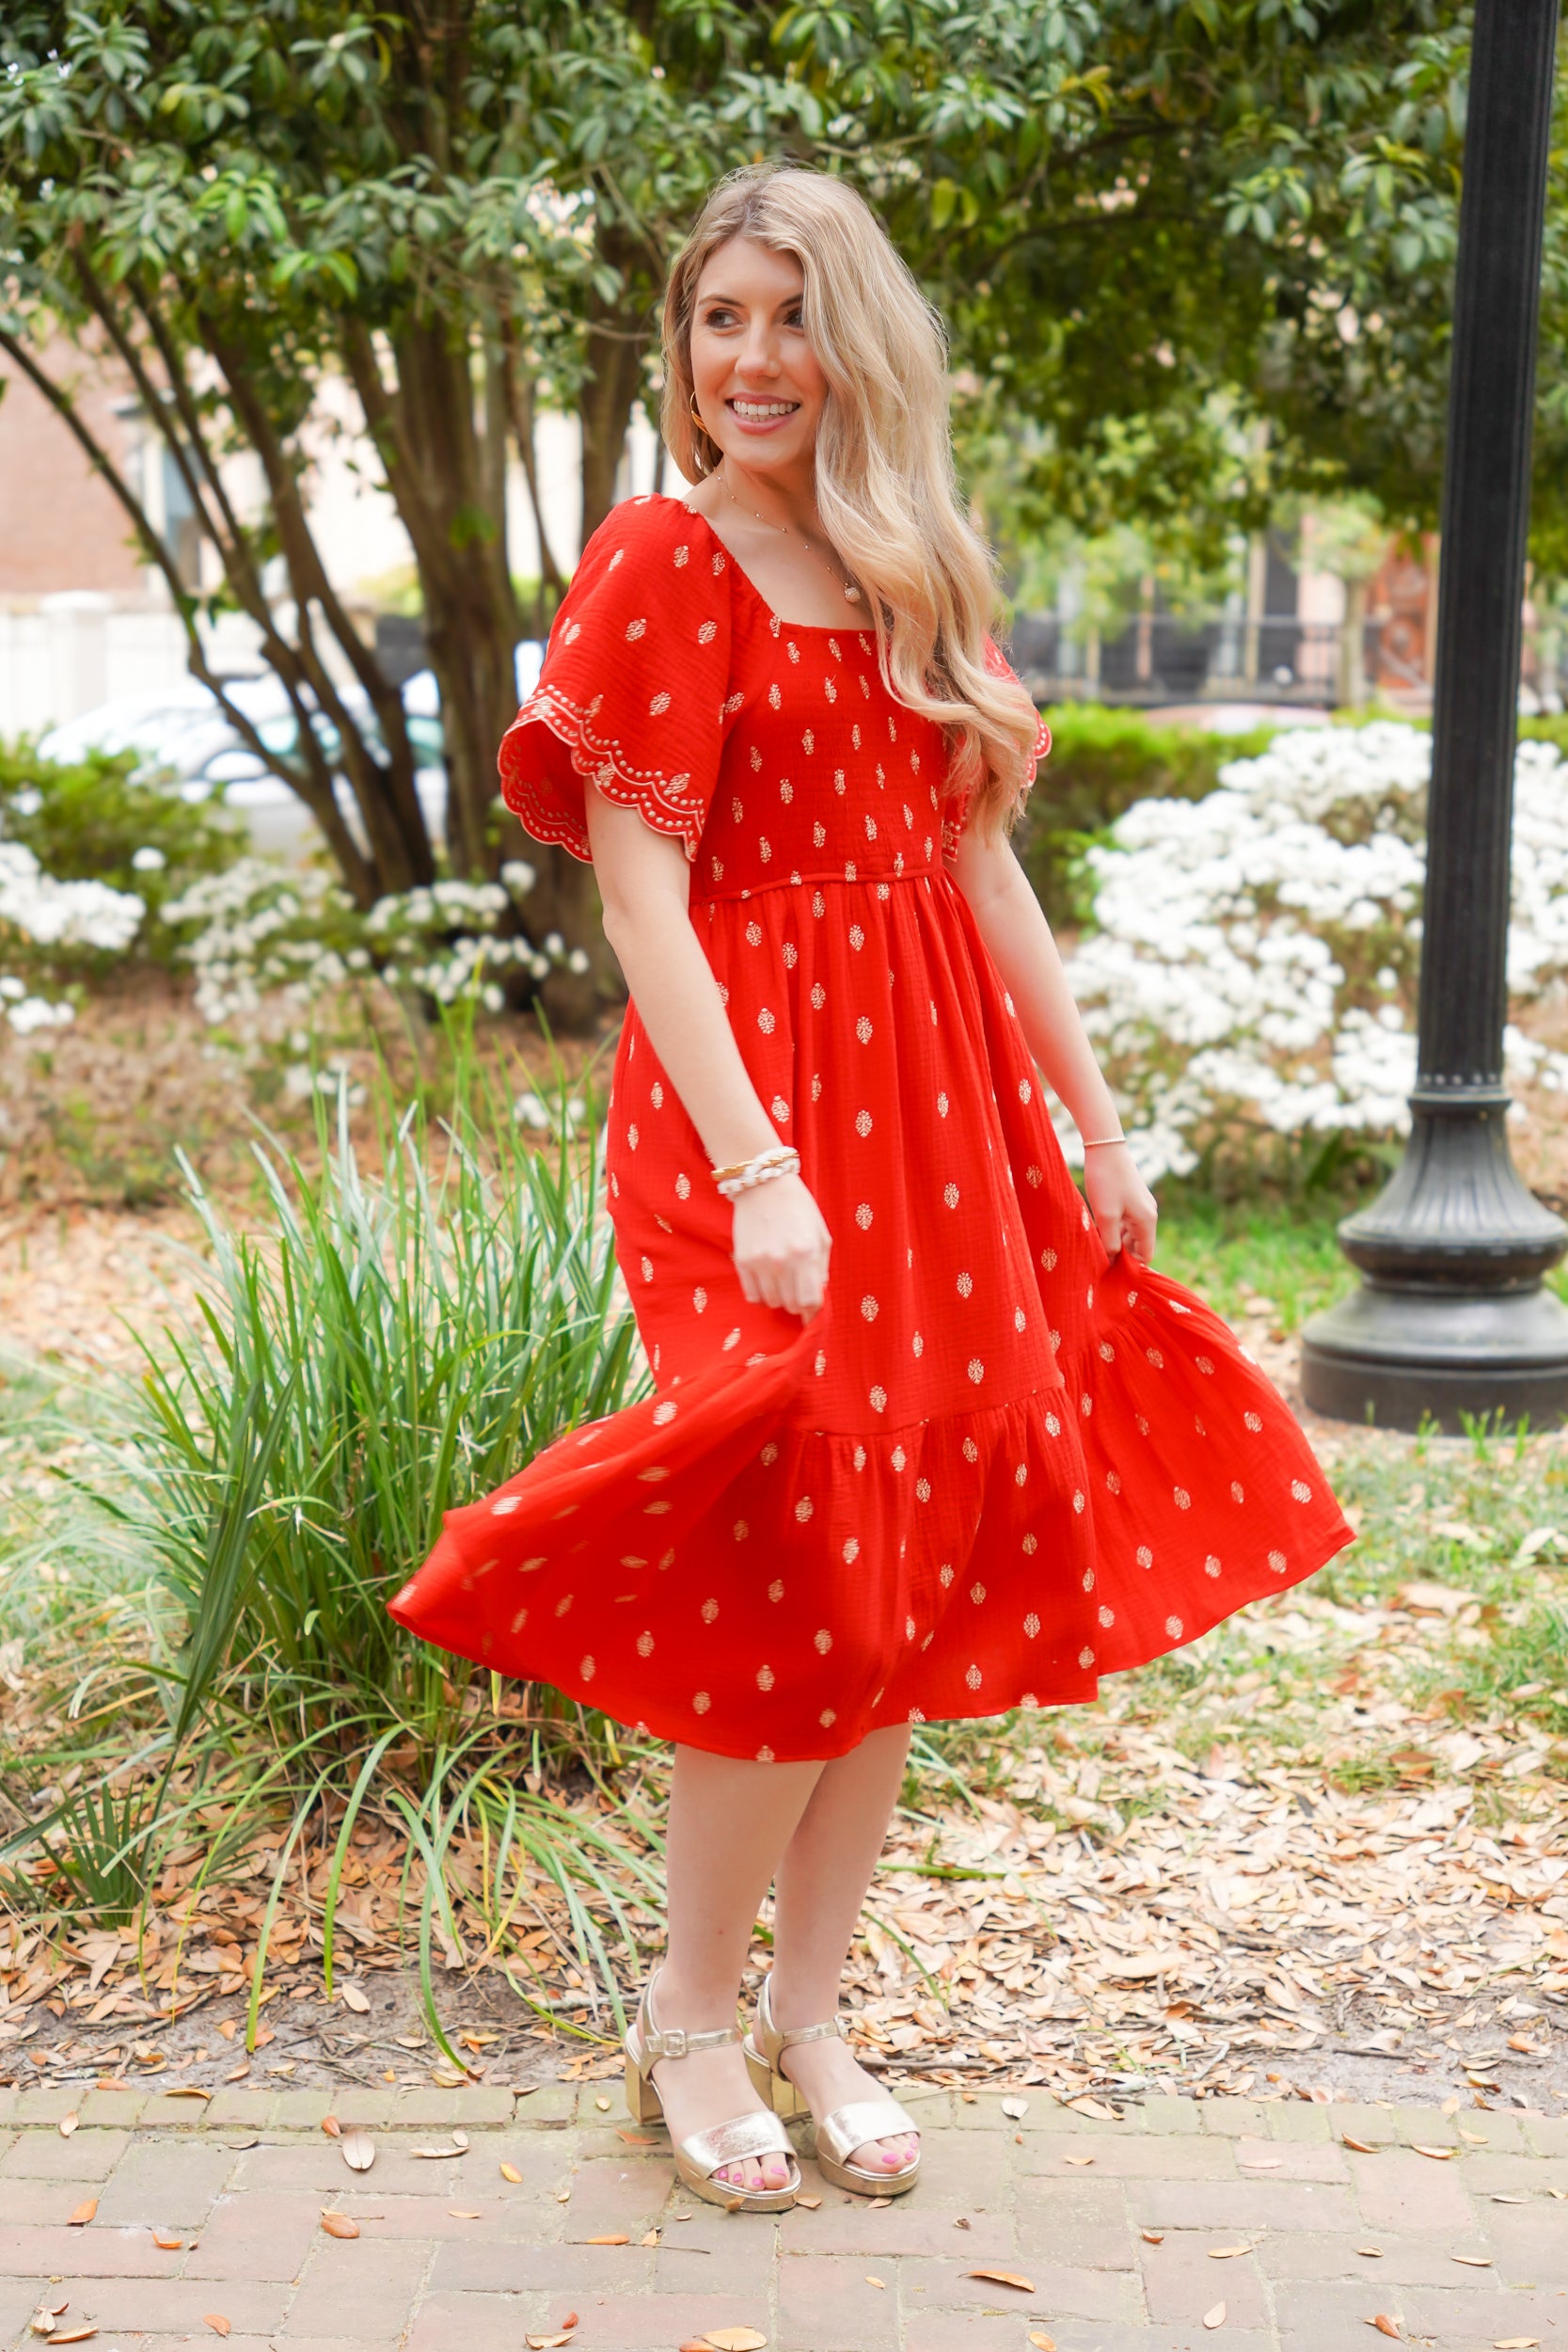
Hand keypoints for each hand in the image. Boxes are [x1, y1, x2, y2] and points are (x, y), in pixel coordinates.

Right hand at [731, 1172, 831, 1317]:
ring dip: (779, 1297)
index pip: (810, 1301)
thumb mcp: (821, 1235)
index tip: (812, 1311)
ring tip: (782, 1279)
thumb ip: (822, 1268)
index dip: (813, 1311)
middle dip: (797, 1303)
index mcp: (807, 1254)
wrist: (763, 1184)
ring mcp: (760, 1263)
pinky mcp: (742, 1261)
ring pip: (771, 1303)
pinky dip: (761, 1293)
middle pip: (791, 1305)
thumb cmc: (798, 1208)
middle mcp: (782, 1262)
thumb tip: (818, 1295)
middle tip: (797, 1289)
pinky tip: (766, 1278)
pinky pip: (752, 1295)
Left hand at [1083, 1141, 1156, 1262]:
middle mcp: (1148, 1214)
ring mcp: (1140, 1205)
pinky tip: (1096, 1227)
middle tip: (1099, 1257)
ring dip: (1115, 1240)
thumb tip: (1113, 1262)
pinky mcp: (1131, 1198)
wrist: (1105, 1147)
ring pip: (1130, 1234)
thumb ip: (1110, 1242)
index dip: (1130, 1265)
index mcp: (1147, 1221)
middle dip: (1121, 1253)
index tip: (1109, 1269)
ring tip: (1095, 1241)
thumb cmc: (1106, 1181)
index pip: (1146, 1255)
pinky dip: (1113, 1227)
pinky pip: (1125, 1221)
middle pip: (1138, 1245)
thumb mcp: (1105, 1216)